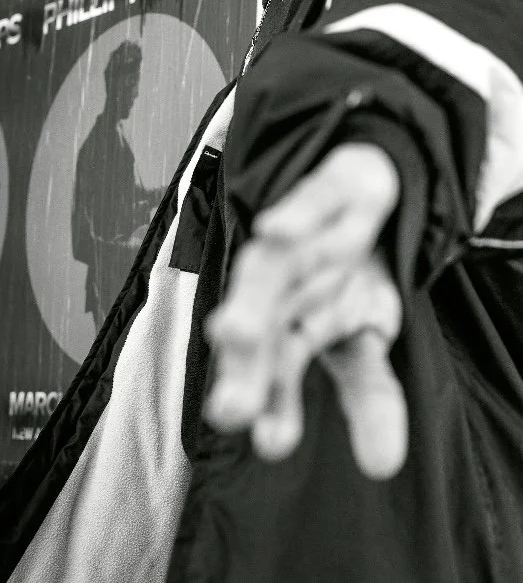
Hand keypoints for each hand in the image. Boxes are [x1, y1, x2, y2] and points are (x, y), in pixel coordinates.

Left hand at [205, 143, 407, 478]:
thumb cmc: (347, 276)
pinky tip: (273, 231)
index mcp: (289, 324)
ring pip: (270, 269)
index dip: (271, 404)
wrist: (359, 190)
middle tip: (231, 411)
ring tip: (232, 333)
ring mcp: (299, 238)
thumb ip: (370, 400)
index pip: (276, 372)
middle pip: (259, 327)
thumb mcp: (367, 338)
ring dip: (251, 300)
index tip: (267, 443)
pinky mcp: (325, 193)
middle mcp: (282, 285)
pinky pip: (309, 204)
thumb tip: (383, 467)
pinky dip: (291, 218)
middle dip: (245, 368)